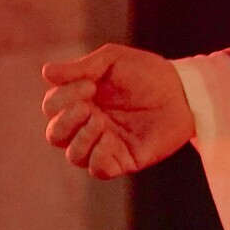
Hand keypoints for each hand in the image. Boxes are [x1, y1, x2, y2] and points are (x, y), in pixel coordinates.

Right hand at [40, 45, 194, 179]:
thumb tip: (45, 73)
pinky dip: (96, 157)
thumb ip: (81, 68)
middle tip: (87, 107)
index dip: (62, 98)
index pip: (52, 107)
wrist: (184, 91)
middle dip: (65, 121)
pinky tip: (108, 139)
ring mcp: (106, 143)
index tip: (89, 85)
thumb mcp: (113, 61)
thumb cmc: (148, 73)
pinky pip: (98, 169)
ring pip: (73, 155)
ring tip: (100, 122)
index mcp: (82, 100)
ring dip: (80, 138)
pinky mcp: (124, 159)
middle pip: (54, 135)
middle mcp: (89, 124)